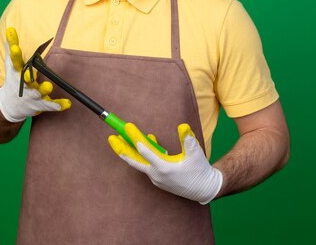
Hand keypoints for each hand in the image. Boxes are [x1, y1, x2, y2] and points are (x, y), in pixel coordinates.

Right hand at [0, 27, 70, 121]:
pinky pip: (50, 105)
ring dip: (43, 89)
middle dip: (27, 77)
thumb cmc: (13, 80)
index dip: (14, 54)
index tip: (15, 47)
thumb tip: (10, 28)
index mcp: (16, 73)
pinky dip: (58, 105)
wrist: (9, 106)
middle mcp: (23, 84)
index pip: (14, 62)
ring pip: (38, 93)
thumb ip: (12, 47)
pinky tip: (68, 104)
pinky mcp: (40, 104)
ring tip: (48, 86)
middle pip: (25, 79)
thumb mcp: (11, 64)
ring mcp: (32, 95)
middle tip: (30, 74)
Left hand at [108, 123, 222, 203]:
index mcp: (164, 168)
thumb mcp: (196, 154)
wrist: (204, 189)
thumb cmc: (200, 171)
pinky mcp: (158, 179)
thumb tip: (183, 126)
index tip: (128, 126)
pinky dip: (143, 155)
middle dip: (121, 148)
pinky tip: (148, 141)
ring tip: (120, 139)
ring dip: (130, 151)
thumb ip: (188, 140)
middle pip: (134, 160)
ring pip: (139, 162)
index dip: (135, 136)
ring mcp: (156, 178)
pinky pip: (147, 165)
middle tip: (111, 137)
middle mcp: (156, 174)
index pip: (145, 150)